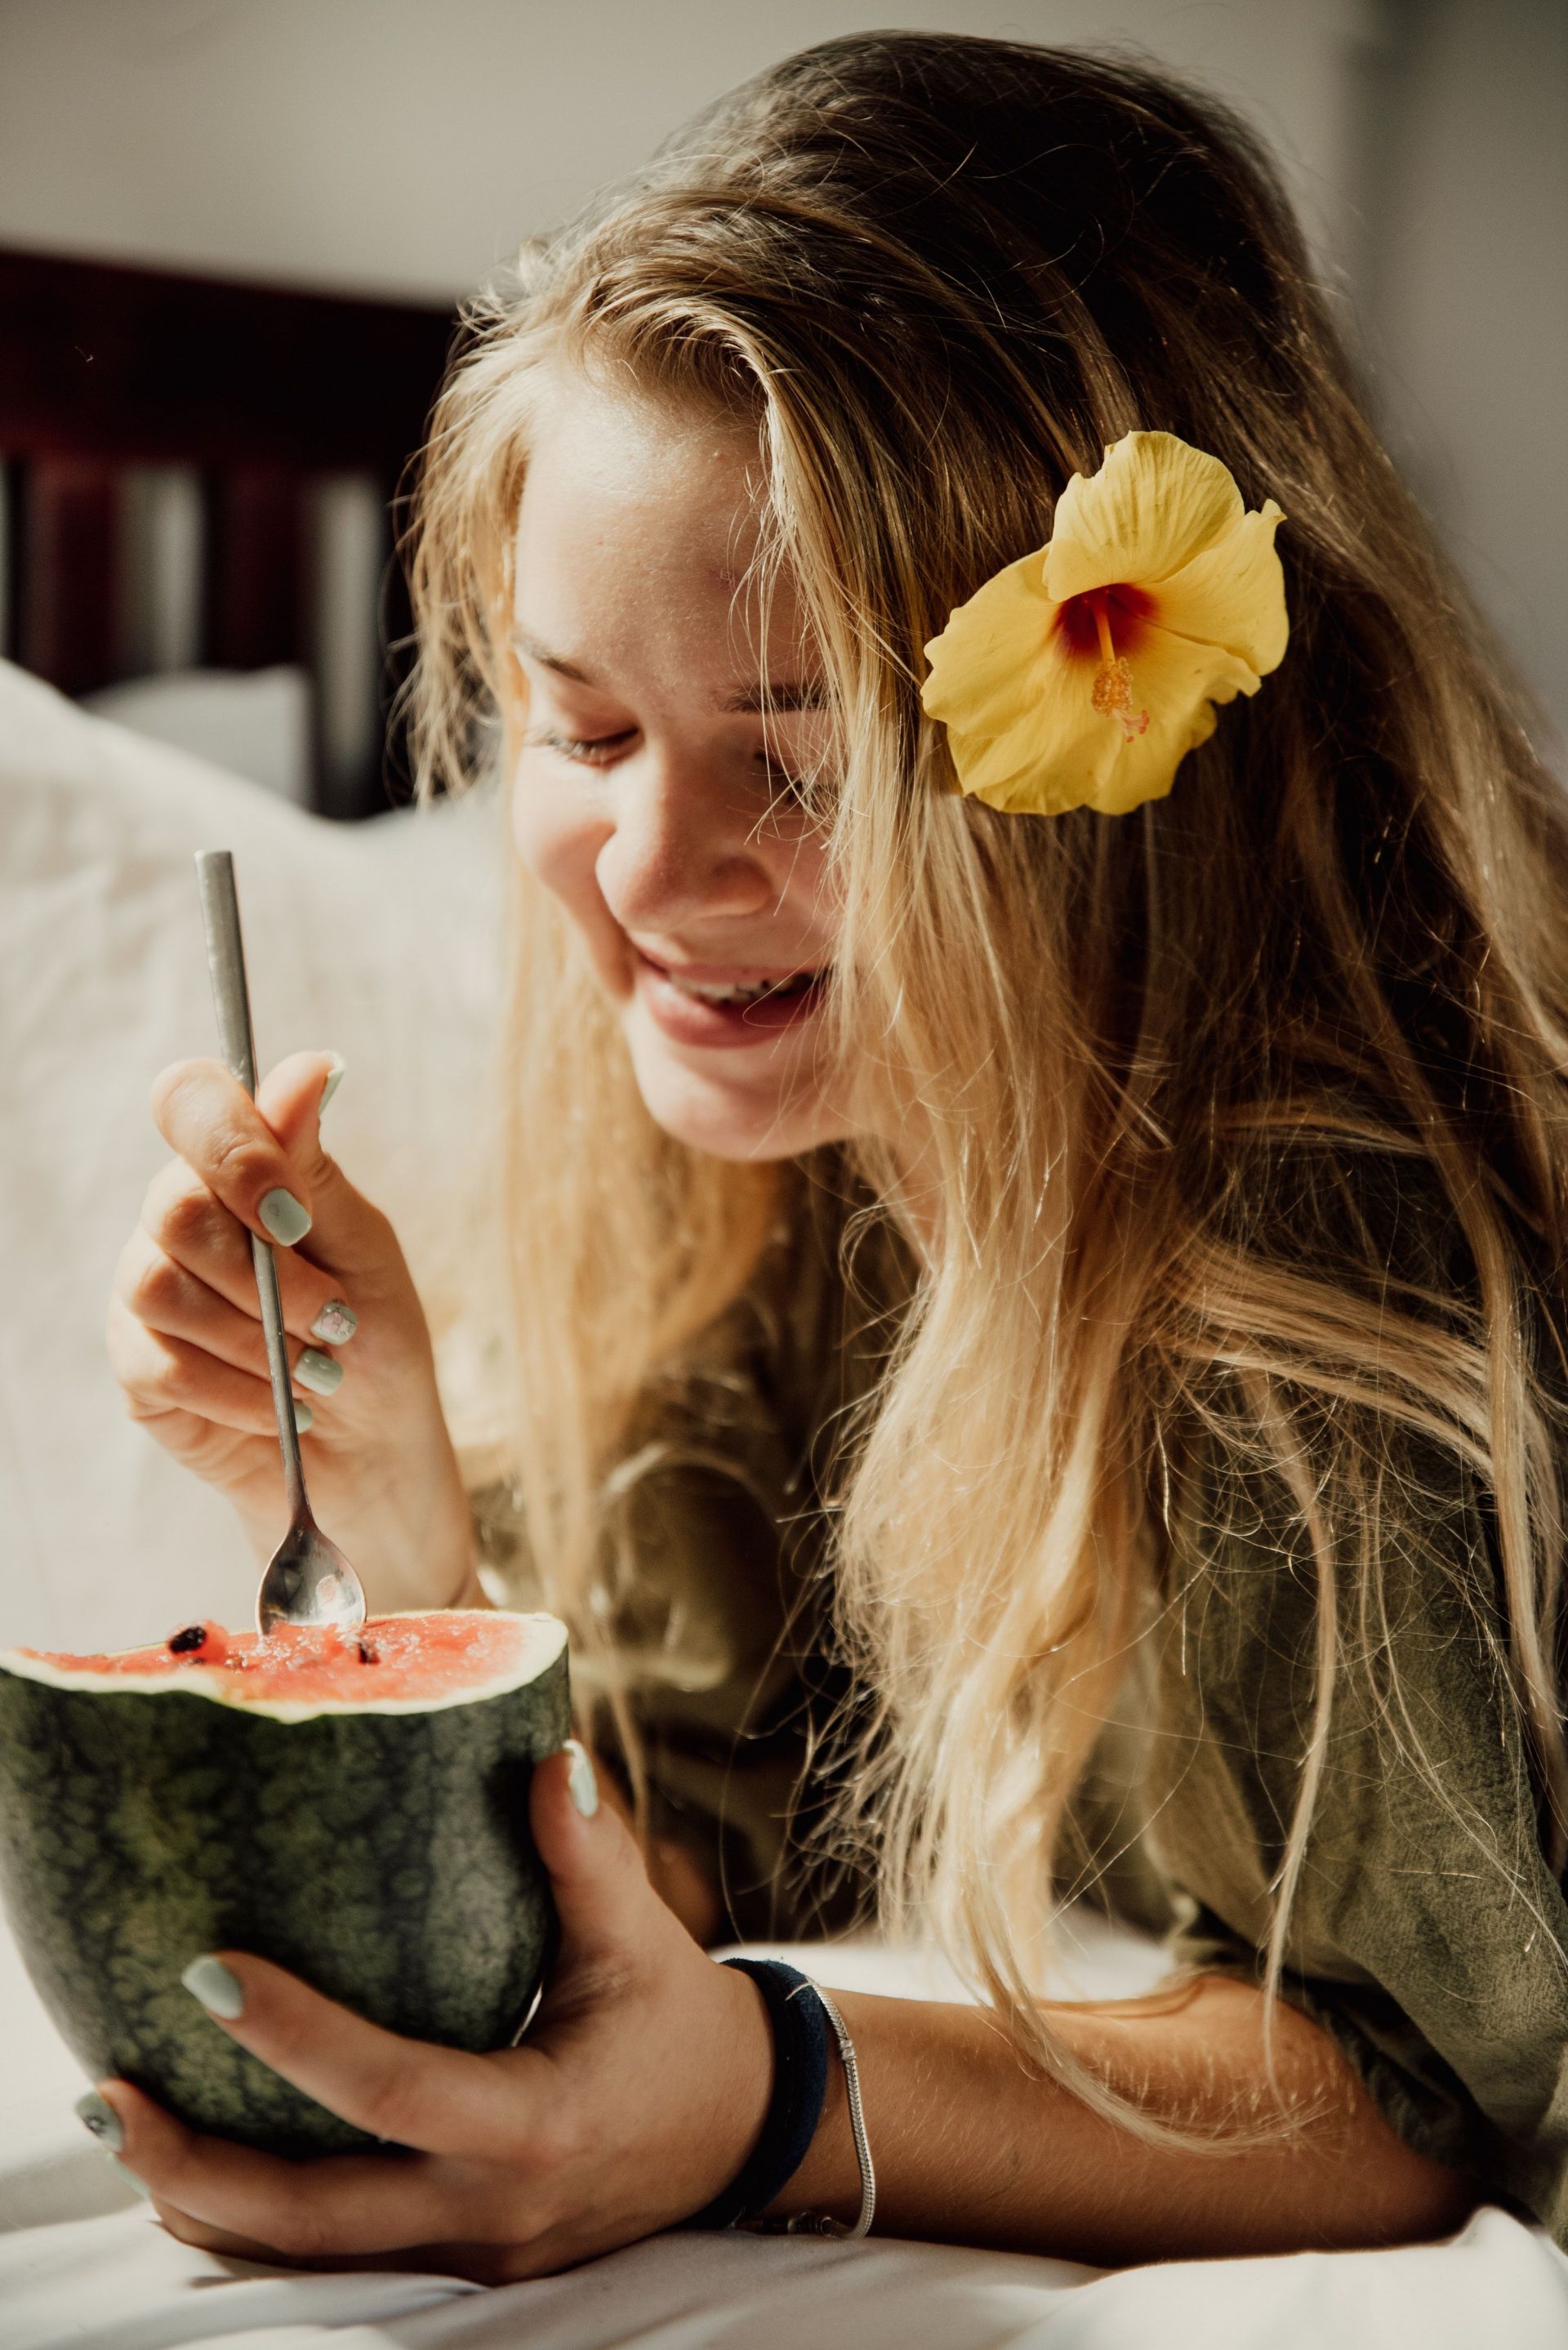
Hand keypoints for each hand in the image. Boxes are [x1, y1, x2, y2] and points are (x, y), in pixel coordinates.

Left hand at [87, 1748, 773, 2278]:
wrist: (738, 2132)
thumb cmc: (679, 2024)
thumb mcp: (640, 1939)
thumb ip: (588, 1856)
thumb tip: (548, 1757)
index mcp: (535, 2121)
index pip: (391, 2089)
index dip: (296, 2037)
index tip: (210, 1970)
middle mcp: (491, 2208)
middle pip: (316, 2215)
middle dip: (199, 2165)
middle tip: (113, 2090)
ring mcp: (471, 2252)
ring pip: (309, 2260)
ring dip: (207, 2203)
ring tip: (126, 2122)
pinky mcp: (458, 2264)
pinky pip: (336, 2264)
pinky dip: (256, 2226)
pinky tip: (197, 2170)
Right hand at [107, 1051, 474, 1611]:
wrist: (371, 1450)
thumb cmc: (375, 1336)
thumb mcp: (364, 1246)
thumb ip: (315, 1166)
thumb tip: (312, 1065)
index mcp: (237, 1168)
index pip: (189, 1101)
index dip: (231, 1148)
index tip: (293, 1214)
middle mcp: (178, 1217)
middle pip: (175, 1208)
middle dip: (269, 1277)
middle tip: (335, 1319)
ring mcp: (148, 1289)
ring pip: (162, 1288)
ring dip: (257, 1339)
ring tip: (316, 1370)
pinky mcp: (138, 1365)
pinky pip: (163, 1364)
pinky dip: (240, 1391)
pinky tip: (281, 1406)